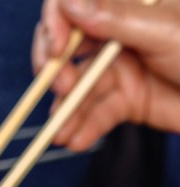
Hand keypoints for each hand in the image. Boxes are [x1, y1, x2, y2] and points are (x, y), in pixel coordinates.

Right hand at [32, 0, 179, 149]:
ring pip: (77, 88)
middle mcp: (118, 34)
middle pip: (67, 48)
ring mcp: (119, 68)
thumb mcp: (165, 29)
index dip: (56, 23)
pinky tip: (76, 139)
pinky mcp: (124, 101)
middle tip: (62, 88)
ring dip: (65, 111)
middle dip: (57, 71)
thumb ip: (116, 17)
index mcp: (130, 4)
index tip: (54, 48)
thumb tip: (71, 4)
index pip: (76, 3)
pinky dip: (82, 128)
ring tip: (62, 131)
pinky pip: (94, 114)